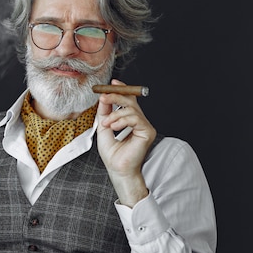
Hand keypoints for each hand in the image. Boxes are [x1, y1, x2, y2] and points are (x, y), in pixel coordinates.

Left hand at [95, 79, 155, 206]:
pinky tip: (114, 126)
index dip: (122, 90)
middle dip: (116, 97)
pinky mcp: (148, 132)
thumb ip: (104, 113)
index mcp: (130, 121)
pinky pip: (135, 118)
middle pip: (131, 101)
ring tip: (107, 124)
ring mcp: (145, 127)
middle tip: (103, 97)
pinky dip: (122, 120)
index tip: (112, 83)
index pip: (129, 101)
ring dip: (115, 114)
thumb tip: (104, 97)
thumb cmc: (112, 154)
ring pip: (131, 109)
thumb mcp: (104, 128)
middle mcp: (140, 122)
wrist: (117, 169)